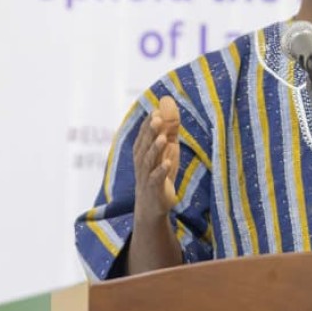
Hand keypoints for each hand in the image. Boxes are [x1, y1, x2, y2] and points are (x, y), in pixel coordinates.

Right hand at [132, 95, 180, 220]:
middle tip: (157, 120)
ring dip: (156, 149)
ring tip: (163, 138)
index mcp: (142, 150)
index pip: (144, 134)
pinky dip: (161, 170)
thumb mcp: (167, 149)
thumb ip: (168, 128)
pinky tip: (168, 162)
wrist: (152, 206)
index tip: (156, 111)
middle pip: (145, 145)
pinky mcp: (154, 189)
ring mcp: (146, 175)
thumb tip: (169, 104)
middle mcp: (142, 161)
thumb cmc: (159, 172)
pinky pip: (156, 179)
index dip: (149, 123)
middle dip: (151, 132)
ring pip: (149, 160)